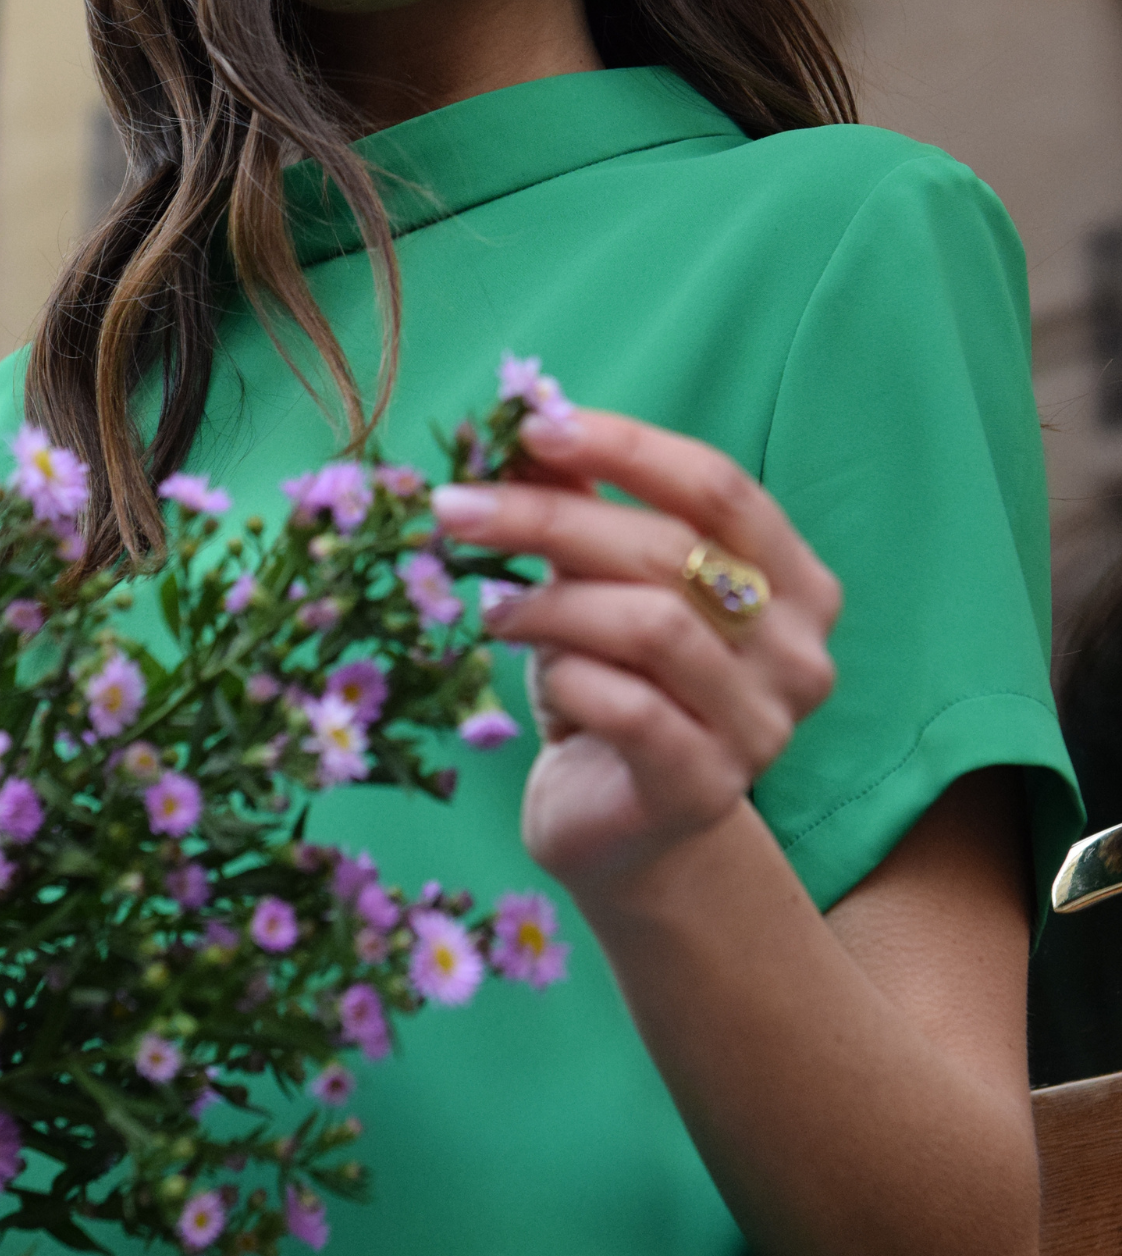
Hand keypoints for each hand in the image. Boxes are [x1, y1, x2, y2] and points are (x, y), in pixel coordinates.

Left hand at [431, 409, 840, 907]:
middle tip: (458, 506)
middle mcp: (798, 651)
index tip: (533, 427)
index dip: (625, 448)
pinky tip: (536, 673)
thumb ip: (581, 506)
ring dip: (554, 602)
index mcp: (794, 580)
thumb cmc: (616, 687)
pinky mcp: (706, 787)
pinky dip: (566, 676)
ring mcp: (762, 726)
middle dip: (550, 517)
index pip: (718, 486)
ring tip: (493, 607)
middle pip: (671, 550)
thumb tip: (530, 423)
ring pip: (651, 626)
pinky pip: (628, 707)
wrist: (624, 833)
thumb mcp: (597, 585)